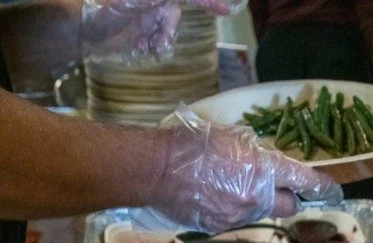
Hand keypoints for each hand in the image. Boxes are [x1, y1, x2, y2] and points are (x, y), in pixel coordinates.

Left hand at [82, 0, 246, 61]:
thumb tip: (187, 2)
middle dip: (168, 29)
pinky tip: (137, 48)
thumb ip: (166, 2)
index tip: (228, 10)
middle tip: (156, 40)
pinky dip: (150, 48)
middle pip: (175, 17)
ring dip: (158, 42)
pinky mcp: (139, 34)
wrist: (84, 27)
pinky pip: (156, 44)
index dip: (210, 2)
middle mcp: (154, 2)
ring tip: (142, 45)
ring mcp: (146, 18)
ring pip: (166, 33)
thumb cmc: (111, 6)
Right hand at [150, 106, 343, 232]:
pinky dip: (232, 210)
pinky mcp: (220, 228)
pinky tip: (214, 196)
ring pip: (260, 213)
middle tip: (279, 188)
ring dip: (255, 202)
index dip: (319, 185)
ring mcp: (238, 217)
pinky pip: (236, 220)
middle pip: (288, 207)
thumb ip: (254, 152)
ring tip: (230, 186)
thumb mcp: (229, 137)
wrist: (156, 170)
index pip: (302, 180)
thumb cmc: (191, 144)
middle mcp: (256, 198)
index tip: (331, 188)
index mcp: (262, 170)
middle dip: (288, 199)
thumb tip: (265, 161)